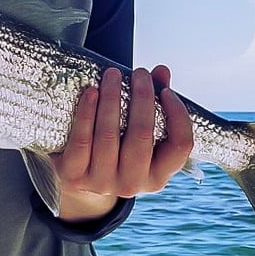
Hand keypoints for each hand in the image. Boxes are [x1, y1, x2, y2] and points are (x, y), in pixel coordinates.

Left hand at [52, 65, 193, 221]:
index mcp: (157, 177)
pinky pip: (81, 140)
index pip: (180, 146)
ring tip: (112, 74)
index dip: (177, 116)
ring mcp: (102, 183)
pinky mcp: (74, 177)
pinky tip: (91, 92)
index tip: (167, 91)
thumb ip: (153, 102)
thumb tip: (162, 71)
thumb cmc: (116, 147)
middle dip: (142, 98)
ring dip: (111, 99)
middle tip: (139, 73)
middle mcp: (132, 184)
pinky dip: (86, 112)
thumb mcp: (137, 133)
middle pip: (141, 136)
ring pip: (108, 135)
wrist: (78, 178)